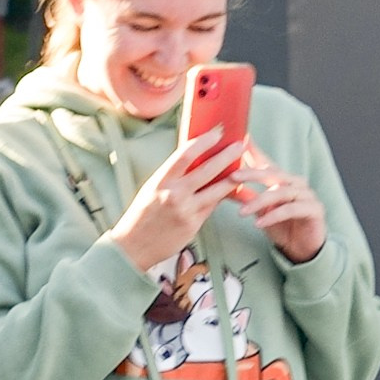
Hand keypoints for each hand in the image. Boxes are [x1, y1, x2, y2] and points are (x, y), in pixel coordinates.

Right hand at [111, 124, 243, 273]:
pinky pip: (212, 206)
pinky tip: (234, 189)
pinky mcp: (194, 224)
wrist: (134, 246)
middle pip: (207, 170)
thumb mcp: (152, 189)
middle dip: (226, 156)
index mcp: (161, 180)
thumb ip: (172, 176)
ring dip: (233, 178)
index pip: (184, 155)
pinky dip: (223, 196)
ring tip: (245, 168)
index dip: (203, 142)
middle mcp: (174, 193)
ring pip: (217, 190)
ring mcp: (186, 210)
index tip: (216, 133)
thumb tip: (192, 159)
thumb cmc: (143, 215)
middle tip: (241, 145)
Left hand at [236, 142, 328, 264]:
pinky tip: (259, 223)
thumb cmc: (281, 227)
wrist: (302, 249)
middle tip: (232, 176)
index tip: (240, 140)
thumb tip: (223, 184)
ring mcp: (307, 195)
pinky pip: (291, 209)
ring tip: (242, 212)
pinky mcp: (314, 210)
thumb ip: (247, 195)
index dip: (254, 151)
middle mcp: (297, 183)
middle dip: (251, 173)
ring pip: (281, 192)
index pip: (266, 162)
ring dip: (259, 202)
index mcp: (284, 180)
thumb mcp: (260, 209)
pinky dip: (273, 216)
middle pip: (273, 173)